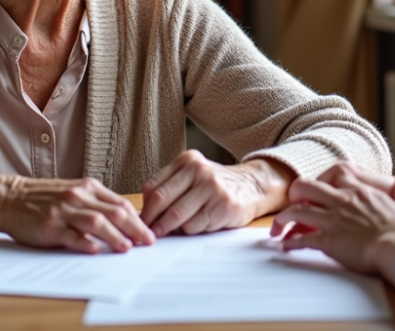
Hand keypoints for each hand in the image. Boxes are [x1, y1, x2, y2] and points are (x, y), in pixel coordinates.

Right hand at [0, 172, 154, 253]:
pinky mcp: (49, 226)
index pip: (120, 203)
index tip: (150, 232)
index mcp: (88, 187)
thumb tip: (125, 221)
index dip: (138, 219)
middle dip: (135, 229)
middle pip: (114, 212)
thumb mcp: (74, 193)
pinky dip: (84, 243)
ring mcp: (63, 211)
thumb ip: (96, 204)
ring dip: (115, 236)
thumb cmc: (44, 198)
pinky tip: (94, 251)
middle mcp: (78, 196)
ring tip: (127, 248)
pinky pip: (70, 235)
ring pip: (96, 223)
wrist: (10, 197)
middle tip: (148, 242)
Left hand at [141, 150, 294, 235]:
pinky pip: (195, 226)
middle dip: (152, 222)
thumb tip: (144, 214)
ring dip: (171, 229)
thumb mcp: (193, 177)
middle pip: (162, 201)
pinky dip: (190, 231)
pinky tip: (198, 225)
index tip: (141, 222)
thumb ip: (170, 188)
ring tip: (174, 231)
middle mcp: (199, 170)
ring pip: (177, 216)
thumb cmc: (216, 186)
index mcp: (187, 161)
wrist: (253, 187)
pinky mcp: (223, 205)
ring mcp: (212, 187)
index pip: (153, 186)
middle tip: (149, 234)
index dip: (144, 208)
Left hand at [271, 169, 394, 283]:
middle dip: (294, 195)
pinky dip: (291, 243)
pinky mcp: (329, 241)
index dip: (321, 184)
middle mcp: (342, 201)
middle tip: (290, 205)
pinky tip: (286, 247)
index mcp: (359, 191)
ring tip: (278, 229)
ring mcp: (333, 220)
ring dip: (284, 220)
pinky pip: (302, 240)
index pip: (331, 178)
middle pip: (306, 187)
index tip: (317, 194)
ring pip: (297, 212)